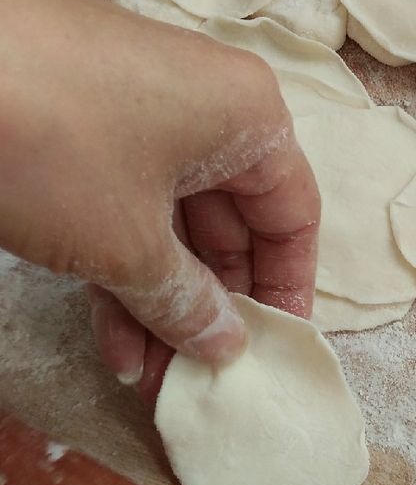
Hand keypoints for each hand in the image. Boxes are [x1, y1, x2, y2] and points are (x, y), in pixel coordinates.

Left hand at [0, 0, 319, 399]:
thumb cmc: (53, 145)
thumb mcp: (126, 244)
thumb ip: (186, 302)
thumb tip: (227, 345)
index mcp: (247, 116)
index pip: (293, 216)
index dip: (286, 291)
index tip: (269, 353)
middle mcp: (204, 104)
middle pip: (230, 223)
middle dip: (209, 309)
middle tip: (196, 380)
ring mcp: (137, 109)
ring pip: (169, 221)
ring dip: (160, 302)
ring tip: (145, 377)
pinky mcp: (80, 119)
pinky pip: (121, 201)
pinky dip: (119, 264)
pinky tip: (109, 335)